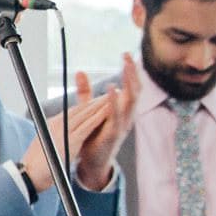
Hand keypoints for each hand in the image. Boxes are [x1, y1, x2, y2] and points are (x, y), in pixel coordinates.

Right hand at [18, 95, 111, 194]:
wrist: (29, 175)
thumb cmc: (36, 166)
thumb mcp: (46, 146)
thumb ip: (54, 138)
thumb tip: (59, 138)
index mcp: (51, 125)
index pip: (72, 112)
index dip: (86, 105)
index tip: (98, 100)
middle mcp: (57, 124)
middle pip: (80, 109)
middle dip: (95, 101)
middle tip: (109, 93)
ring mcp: (63, 131)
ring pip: (85, 114)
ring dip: (99, 105)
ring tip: (112, 97)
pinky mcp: (70, 140)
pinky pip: (87, 126)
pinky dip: (98, 117)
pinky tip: (108, 112)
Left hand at [69, 55, 138, 190]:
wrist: (92, 161)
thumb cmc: (93, 135)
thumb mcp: (89, 110)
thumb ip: (86, 93)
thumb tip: (80, 71)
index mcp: (123, 109)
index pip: (131, 86)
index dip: (131, 71)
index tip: (126, 54)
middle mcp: (126, 115)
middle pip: (135, 90)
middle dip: (132, 72)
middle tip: (127, 56)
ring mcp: (122, 125)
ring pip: (131, 101)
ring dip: (129, 83)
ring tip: (126, 66)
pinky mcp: (113, 134)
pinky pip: (117, 116)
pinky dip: (115, 101)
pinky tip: (112, 89)